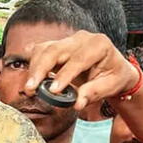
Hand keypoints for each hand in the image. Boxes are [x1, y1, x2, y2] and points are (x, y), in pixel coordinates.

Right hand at [24, 30, 139, 110]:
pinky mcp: (58, 46)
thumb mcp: (111, 86)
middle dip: (40, 69)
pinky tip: (28, 74)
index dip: (64, 75)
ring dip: (34, 68)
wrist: (113, 68)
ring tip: (30, 87)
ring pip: (44, 49)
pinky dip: (32, 61)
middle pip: (55, 50)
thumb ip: (94, 93)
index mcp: (99, 45)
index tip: (54, 91)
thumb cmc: (113, 76)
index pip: (78, 59)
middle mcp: (82, 39)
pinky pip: (41, 50)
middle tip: (31, 89)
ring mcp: (68, 40)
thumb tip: (77, 103)